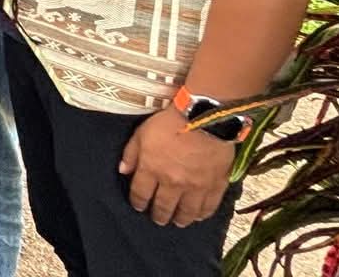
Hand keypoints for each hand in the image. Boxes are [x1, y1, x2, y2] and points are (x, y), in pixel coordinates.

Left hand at [120, 106, 236, 227]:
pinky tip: (199, 215)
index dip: (138, 203)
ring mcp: (195, 186)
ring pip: (186, 211)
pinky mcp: (216, 185)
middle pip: (163, 207)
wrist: (204, 117)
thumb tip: (123, 171)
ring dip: (180, 219)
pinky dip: (203, 214)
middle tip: (159, 219)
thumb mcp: (142, 133)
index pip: (140, 194)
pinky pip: (209, 206)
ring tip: (178, 221)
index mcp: (151, 170)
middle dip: (159, 215)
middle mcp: (172, 183)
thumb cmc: (170, 122)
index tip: (139, 206)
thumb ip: (131, 154)